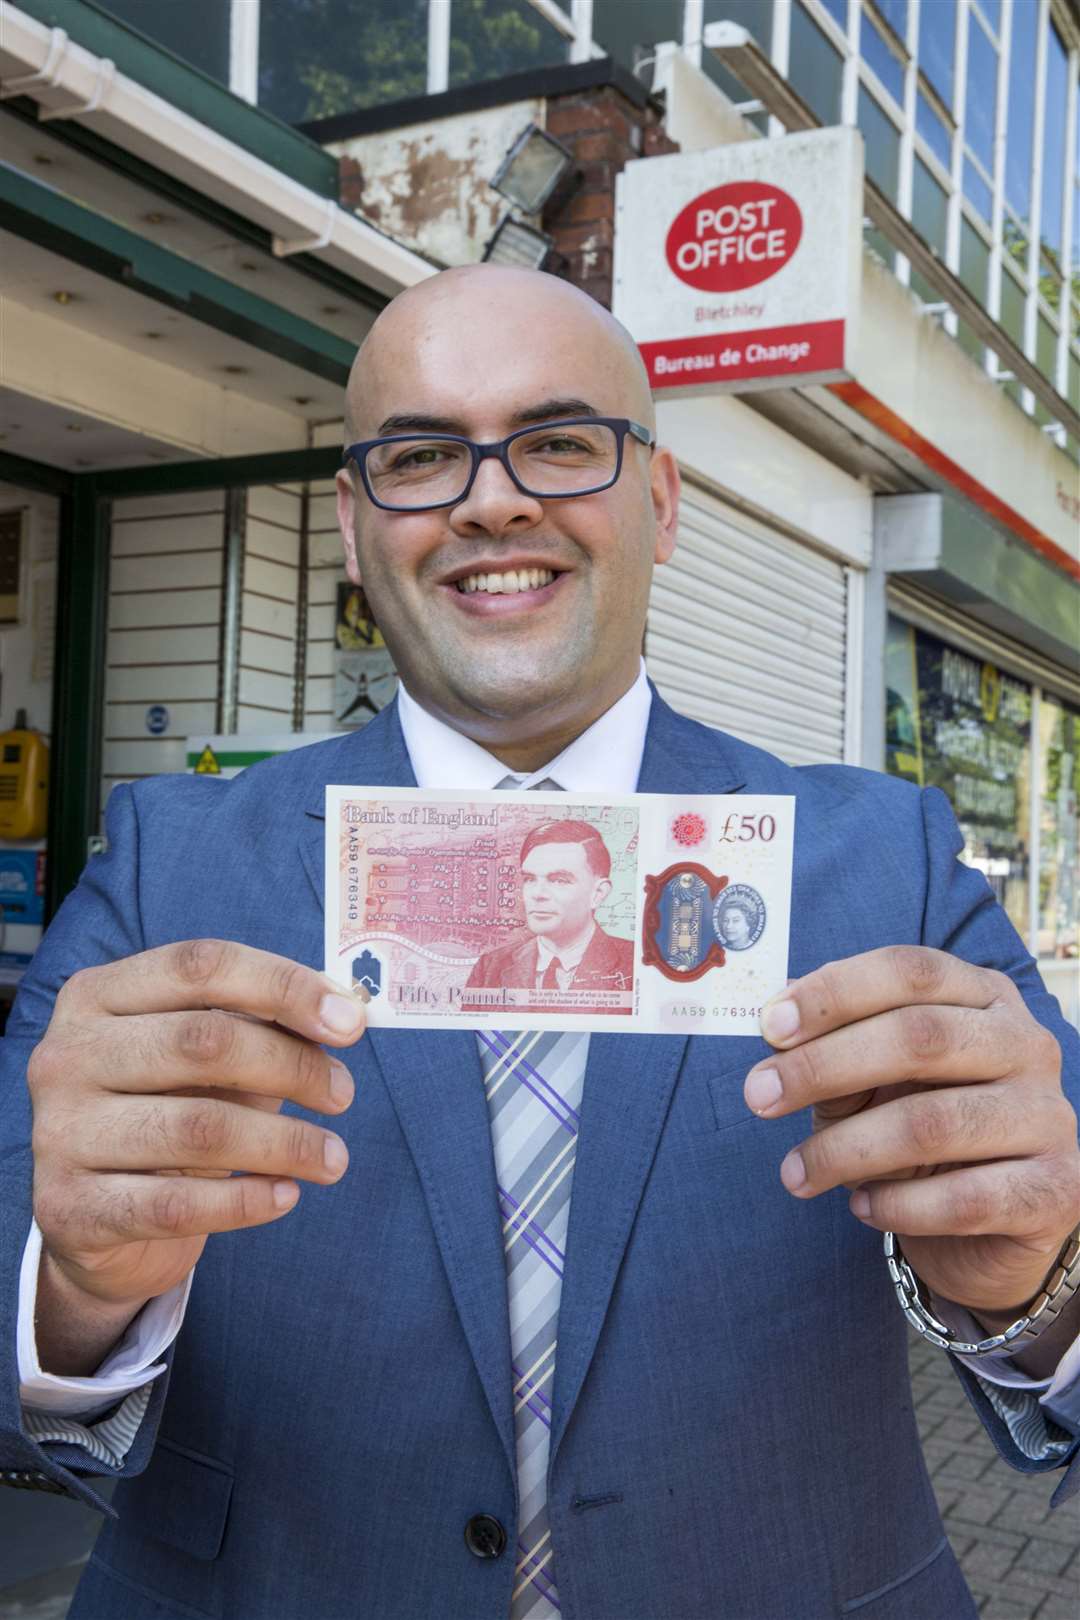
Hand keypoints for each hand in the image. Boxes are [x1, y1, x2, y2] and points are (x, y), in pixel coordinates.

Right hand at [29, 941, 364, 1313]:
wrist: (95, 1218)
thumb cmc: (165, 1112)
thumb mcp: (204, 1061)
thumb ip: (262, 1028)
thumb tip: (347, 1015)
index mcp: (97, 994)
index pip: (201, 966)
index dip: (285, 986)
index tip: (351, 1022)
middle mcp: (66, 1054)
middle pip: (203, 1040)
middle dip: (292, 1065)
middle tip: (342, 1094)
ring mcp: (60, 1131)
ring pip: (199, 1128)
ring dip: (286, 1142)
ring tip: (332, 1157)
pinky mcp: (70, 1208)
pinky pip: (177, 1206)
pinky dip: (247, 1201)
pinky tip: (286, 1195)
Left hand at [744, 946, 1078, 1316]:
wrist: (992, 1220)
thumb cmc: (918, 1127)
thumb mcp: (871, 1078)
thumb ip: (832, 1046)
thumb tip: (773, 1019)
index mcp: (983, 995)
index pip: (910, 970)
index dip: (835, 992)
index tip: (769, 1026)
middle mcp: (1025, 1044)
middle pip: (921, 1037)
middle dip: (824, 1066)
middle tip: (759, 1098)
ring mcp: (1048, 1115)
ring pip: (933, 1122)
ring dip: (845, 1150)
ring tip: (795, 1173)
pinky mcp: (1053, 1189)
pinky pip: (963, 1199)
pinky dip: (896, 1206)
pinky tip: (860, 1206)